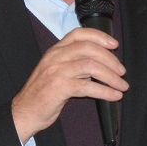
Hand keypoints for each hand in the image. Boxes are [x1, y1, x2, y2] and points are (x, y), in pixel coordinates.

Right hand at [11, 28, 124, 142]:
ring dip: (111, 76)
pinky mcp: (59, 88)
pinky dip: (104, 91)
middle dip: (110, 59)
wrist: (24, 111)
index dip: (99, 36)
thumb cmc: (42, 93)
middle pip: (89, 49)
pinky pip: (87, 86)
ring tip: (121, 86)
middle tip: (121, 72)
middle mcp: (55, 57)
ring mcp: (56, 71)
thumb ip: (74, 64)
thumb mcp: (56, 71)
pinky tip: (113, 96)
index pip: (79, 34)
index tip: (114, 44)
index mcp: (55, 51)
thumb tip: (101, 65)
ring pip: (90, 66)